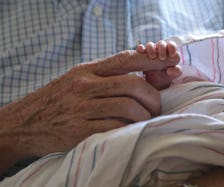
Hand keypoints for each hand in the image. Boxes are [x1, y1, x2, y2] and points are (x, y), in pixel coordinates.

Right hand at [0, 50, 178, 172]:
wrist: (25, 123)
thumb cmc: (58, 100)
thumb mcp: (77, 79)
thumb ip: (105, 76)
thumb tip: (141, 75)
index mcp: (87, 71)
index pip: (125, 59)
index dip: (152, 61)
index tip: (171, 62)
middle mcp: (85, 86)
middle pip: (132, 84)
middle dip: (152, 96)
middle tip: (157, 106)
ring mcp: (82, 109)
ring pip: (128, 107)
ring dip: (144, 115)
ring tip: (146, 119)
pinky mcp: (80, 131)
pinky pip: (116, 128)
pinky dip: (130, 129)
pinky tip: (131, 130)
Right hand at [137, 40, 181, 89]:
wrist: (155, 81)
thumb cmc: (166, 76)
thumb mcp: (172, 76)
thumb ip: (176, 72)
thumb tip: (170, 70)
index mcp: (170, 54)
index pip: (172, 46)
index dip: (172, 47)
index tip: (172, 54)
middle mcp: (161, 51)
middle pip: (161, 43)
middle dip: (162, 48)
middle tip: (162, 58)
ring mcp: (152, 52)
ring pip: (150, 45)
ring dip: (151, 48)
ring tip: (152, 56)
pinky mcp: (143, 55)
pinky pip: (141, 49)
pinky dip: (141, 48)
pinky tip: (141, 51)